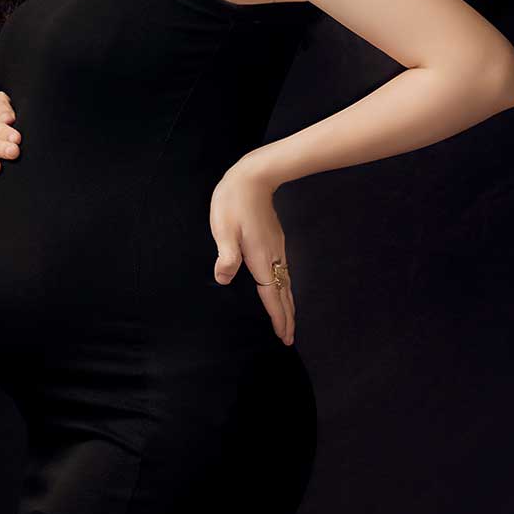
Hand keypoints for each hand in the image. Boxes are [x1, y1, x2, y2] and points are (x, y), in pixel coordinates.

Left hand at [209, 156, 294, 344]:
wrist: (253, 176)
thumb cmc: (233, 202)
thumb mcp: (223, 229)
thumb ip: (226, 256)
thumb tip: (223, 279)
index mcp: (260, 257)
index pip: (271, 294)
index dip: (277, 316)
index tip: (284, 335)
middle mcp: (273, 256)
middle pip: (283, 293)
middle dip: (287, 316)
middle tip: (289, 338)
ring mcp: (276, 248)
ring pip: (285, 283)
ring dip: (287, 303)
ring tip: (289, 320)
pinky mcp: (274, 240)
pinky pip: (283, 272)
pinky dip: (284, 288)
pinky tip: (281, 288)